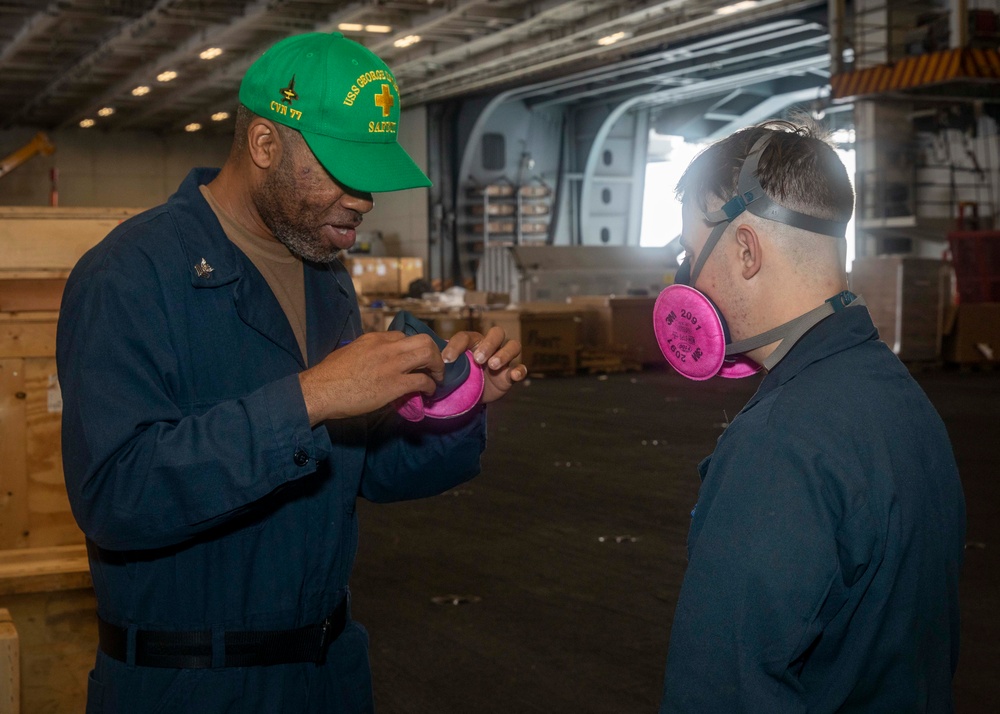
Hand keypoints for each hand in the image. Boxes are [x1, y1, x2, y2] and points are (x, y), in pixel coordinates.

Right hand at [299, 331, 444, 423]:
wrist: (319, 390)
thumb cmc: (328, 375)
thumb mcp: (348, 352)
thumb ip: (366, 352)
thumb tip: (373, 360)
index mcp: (373, 338)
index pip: (403, 336)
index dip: (413, 349)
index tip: (415, 360)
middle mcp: (386, 347)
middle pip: (424, 340)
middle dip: (435, 353)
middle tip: (435, 367)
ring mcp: (391, 365)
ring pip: (428, 354)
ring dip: (438, 367)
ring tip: (437, 378)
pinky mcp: (394, 385)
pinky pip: (422, 381)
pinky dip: (430, 386)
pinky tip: (427, 392)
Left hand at [443, 327, 527, 403]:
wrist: (472, 395)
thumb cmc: (462, 376)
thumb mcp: (452, 370)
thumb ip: (444, 364)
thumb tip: (427, 364)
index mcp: (473, 342)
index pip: (466, 336)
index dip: (457, 346)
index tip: (447, 360)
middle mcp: (491, 346)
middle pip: (497, 333)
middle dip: (488, 344)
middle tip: (478, 359)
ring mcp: (504, 359)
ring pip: (513, 346)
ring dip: (504, 354)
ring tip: (492, 365)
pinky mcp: (511, 374)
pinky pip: (521, 368)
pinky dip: (519, 371)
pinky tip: (513, 375)